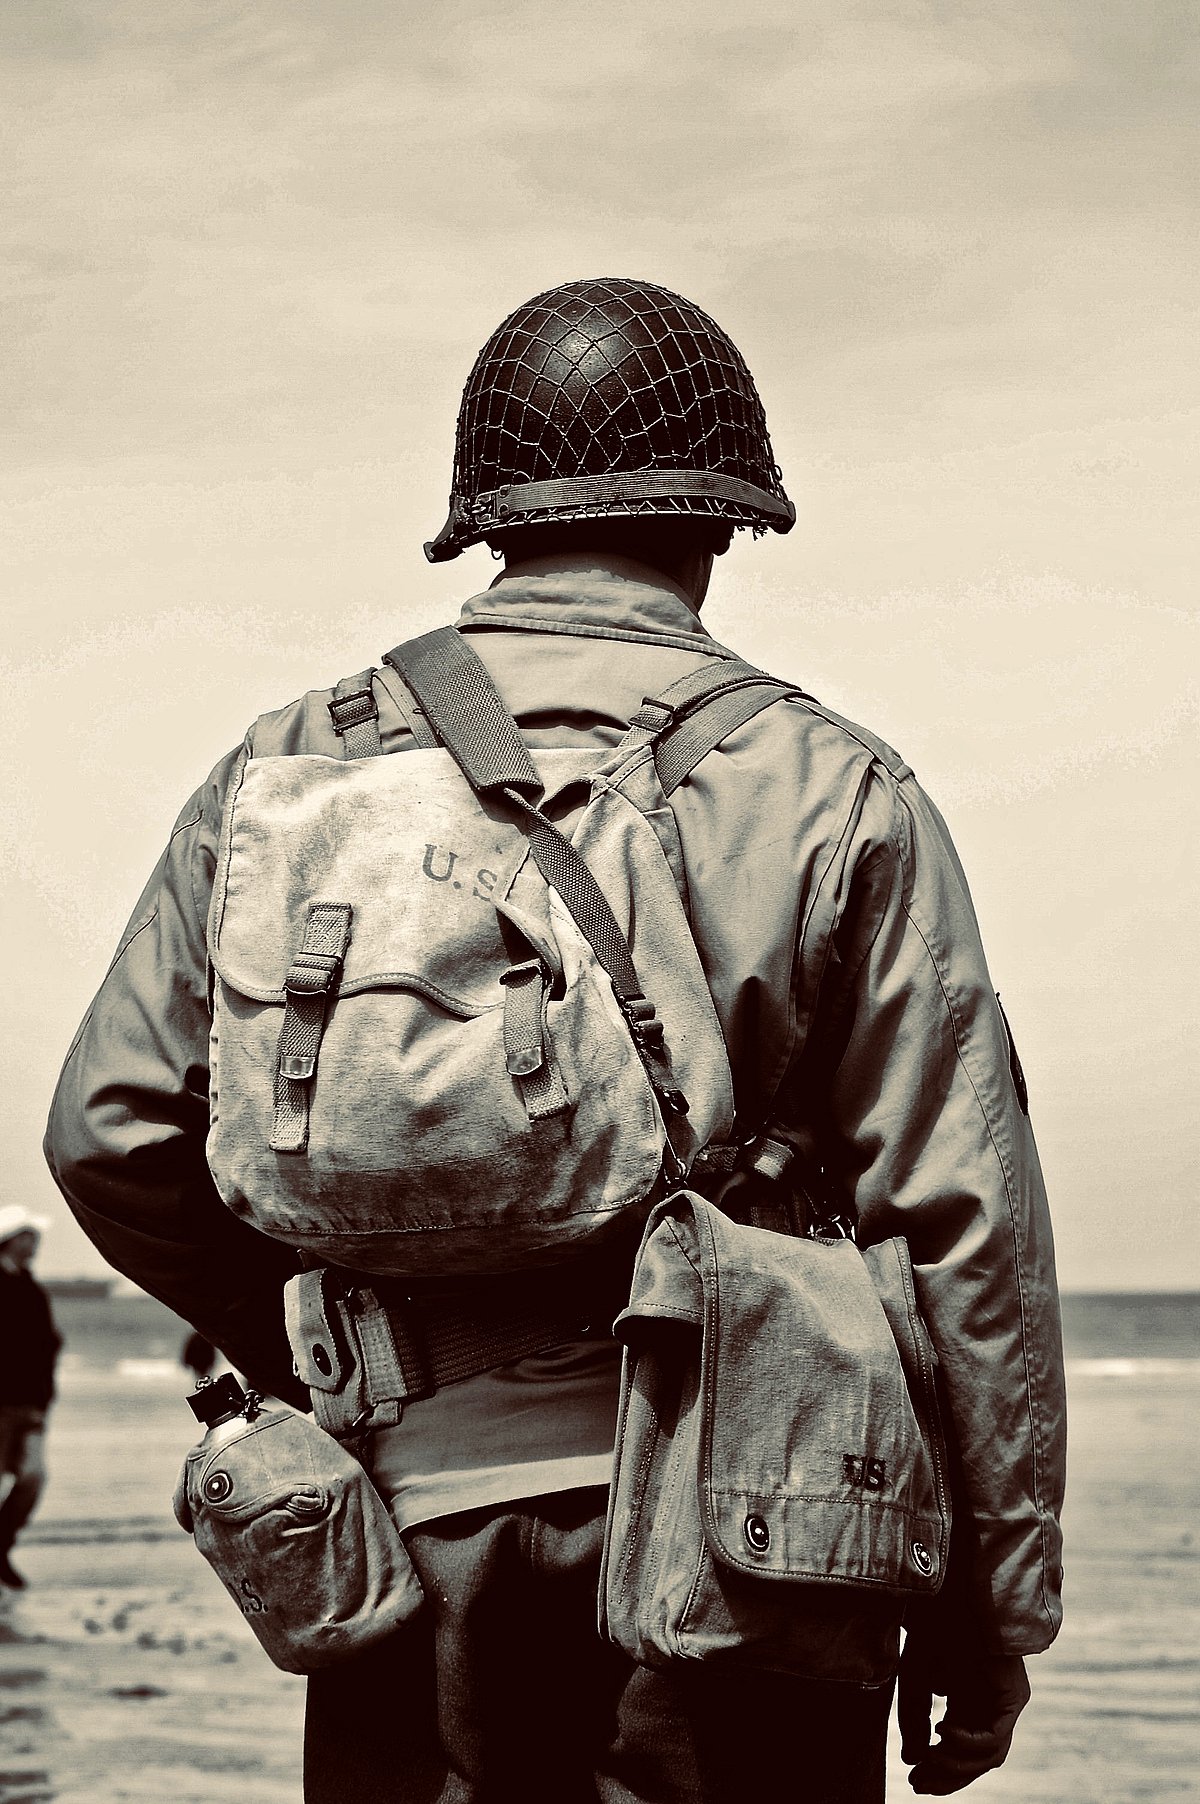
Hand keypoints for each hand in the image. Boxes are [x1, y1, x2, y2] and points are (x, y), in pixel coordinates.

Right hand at [898, 1629, 1030, 1793]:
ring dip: (957, 1766)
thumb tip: (914, 1760)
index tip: (913, 1780)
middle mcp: (989, 1707)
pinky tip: (945, 1733)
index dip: (939, 1771)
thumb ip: (915, 1720)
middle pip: (977, 1760)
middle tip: (918, 1783)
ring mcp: (1005, 1703)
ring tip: (929, 1763)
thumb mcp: (915, 1682)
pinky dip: (970, 1743)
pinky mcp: (1014, 1696)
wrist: (948, 1599)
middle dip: (947, 1775)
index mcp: (968, 1704)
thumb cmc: (932, 1633)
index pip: (961, 1752)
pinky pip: (996, 1736)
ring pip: (990, 1755)